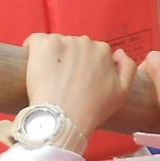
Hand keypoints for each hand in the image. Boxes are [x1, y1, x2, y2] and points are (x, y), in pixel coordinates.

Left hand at [22, 34, 138, 137]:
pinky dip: (31, 49)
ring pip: (54, 45)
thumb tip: (118, 52)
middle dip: (67, 60)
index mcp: (104, 51)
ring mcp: (63, 42)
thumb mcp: (123, 92)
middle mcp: (85, 42)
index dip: (81, 66)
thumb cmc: (92, 110)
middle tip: (61, 82)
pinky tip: (32, 63)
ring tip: (48, 79)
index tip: (75, 80)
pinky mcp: (43, 45)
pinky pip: (35, 41)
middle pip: (72, 47)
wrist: (63, 119)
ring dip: (51, 57)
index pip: (90, 52)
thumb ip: (127, 68)